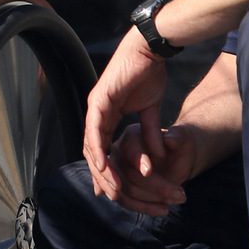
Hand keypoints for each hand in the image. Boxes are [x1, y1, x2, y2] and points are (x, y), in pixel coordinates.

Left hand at [83, 29, 169, 201]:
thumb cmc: (149, 73)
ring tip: (112, 189)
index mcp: (107, 115)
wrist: (150, 50)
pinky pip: (94, 130)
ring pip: (91, 145)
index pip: (102, 149)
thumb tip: (156, 156)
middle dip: (103, 177)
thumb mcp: (150, 110)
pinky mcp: (99, 100)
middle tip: (115, 197)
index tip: (117, 191)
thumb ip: (149, 132)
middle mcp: (97, 113)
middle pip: (93, 152)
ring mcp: (95, 106)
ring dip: (101, 169)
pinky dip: (98, 150)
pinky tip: (104, 167)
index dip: (108, 171)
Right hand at [104, 121, 200, 217]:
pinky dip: (144, 207)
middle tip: (181, 194)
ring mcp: (116, 171)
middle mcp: (119, 151)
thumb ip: (177, 136)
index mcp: (132, 135)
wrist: (176, 159)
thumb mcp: (184, 138)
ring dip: (152, 200)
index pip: (130, 148)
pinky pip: (125, 201)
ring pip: (126, 191)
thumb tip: (169, 139)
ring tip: (177, 199)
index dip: (139, 160)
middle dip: (156, 187)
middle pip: (130, 174)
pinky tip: (163, 209)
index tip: (149, 172)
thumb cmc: (180, 145)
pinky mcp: (119, 187)